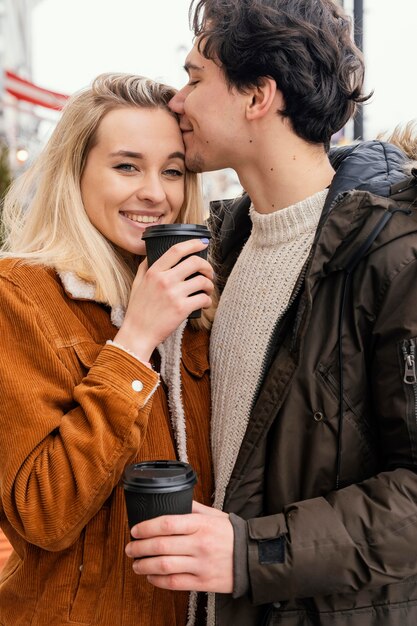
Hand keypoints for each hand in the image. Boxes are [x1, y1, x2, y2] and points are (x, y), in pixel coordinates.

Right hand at [114, 239, 213, 360]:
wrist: (138, 333)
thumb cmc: (138, 310)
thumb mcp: (136, 284)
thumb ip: (145, 267)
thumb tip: (151, 254)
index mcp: (154, 272)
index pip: (176, 250)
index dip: (193, 244)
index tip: (202, 243)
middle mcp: (164, 280)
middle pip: (195, 262)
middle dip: (207, 266)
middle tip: (209, 273)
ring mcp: (174, 294)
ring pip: (202, 281)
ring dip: (209, 285)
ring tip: (207, 290)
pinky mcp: (182, 309)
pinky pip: (203, 299)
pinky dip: (208, 301)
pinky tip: (205, 303)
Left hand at [125, 501, 233, 592]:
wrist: (253, 557)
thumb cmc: (231, 534)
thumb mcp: (214, 515)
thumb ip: (193, 508)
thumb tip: (173, 500)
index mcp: (201, 524)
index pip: (167, 523)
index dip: (146, 527)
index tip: (135, 530)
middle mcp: (199, 544)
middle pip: (161, 546)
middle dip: (140, 548)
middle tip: (130, 548)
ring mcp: (200, 564)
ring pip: (164, 566)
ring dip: (144, 566)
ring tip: (136, 564)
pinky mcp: (202, 582)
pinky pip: (174, 583)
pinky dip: (157, 581)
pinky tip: (151, 577)